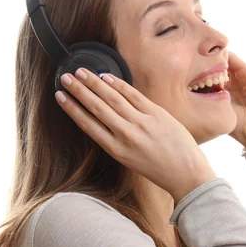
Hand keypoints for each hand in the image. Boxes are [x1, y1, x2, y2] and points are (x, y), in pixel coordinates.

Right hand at [56, 69, 215, 200]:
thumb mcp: (130, 160)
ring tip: (81, 73)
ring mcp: (141, 122)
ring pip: (112, 98)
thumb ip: (117, 140)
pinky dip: (118, 84)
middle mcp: (125, 135)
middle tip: (65, 77)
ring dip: (94, 83)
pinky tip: (106, 77)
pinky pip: (133, 95)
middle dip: (78, 90)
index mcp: (116, 150)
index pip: (88, 124)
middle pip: (96, 107)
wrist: (185, 173)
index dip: (72, 108)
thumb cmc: (158, 169)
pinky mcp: (156, 113)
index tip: (60, 96)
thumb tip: (105, 117)